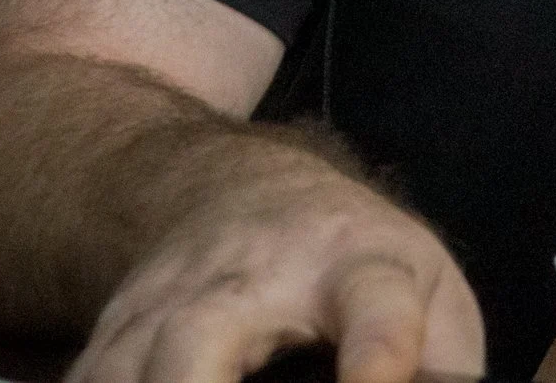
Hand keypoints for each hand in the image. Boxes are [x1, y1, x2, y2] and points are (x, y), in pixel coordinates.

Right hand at [66, 165, 483, 382]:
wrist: (230, 191)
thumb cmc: (351, 261)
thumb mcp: (427, 288)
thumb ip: (446, 364)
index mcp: (353, 264)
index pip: (374, 307)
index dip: (379, 355)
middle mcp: (244, 279)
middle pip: (196, 343)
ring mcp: (162, 307)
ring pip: (124, 372)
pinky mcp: (109, 338)